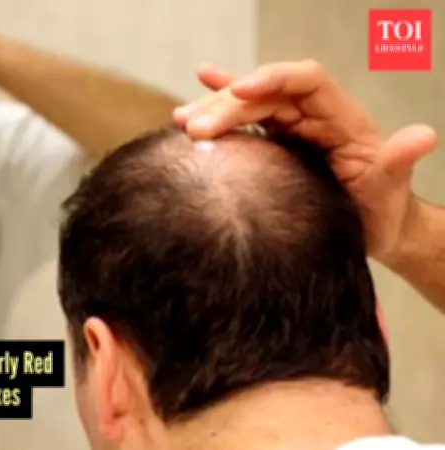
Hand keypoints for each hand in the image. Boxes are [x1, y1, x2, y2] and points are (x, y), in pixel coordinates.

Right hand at [173, 60, 436, 262]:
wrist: (369, 232)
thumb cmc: (381, 213)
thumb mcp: (388, 190)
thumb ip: (397, 162)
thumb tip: (422, 135)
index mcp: (340, 118)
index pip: (305, 81)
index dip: (271, 78)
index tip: (238, 91)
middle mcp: (313, 117)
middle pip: (266, 93)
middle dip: (228, 104)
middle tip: (194, 128)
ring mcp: (291, 129)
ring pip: (248, 105)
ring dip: (213, 108)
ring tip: (181, 121)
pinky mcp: (273, 144)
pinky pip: (243, 121)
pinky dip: (218, 110)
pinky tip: (188, 105)